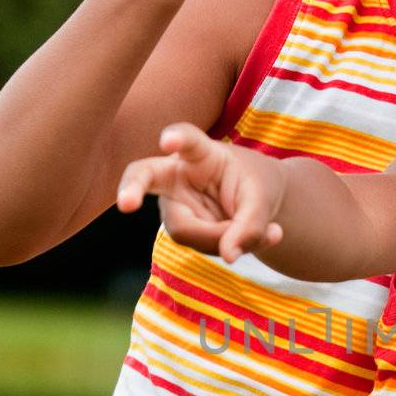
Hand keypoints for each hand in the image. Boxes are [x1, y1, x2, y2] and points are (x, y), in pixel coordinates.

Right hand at [117, 123, 285, 262]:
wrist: (259, 203)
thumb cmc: (256, 186)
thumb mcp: (263, 199)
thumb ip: (250, 225)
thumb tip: (228, 257)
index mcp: (200, 154)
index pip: (187, 141)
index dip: (177, 138)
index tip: (168, 140)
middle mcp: (177, 176)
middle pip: (144, 177)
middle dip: (132, 188)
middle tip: (126, 203)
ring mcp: (175, 205)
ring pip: (188, 230)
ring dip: (228, 238)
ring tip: (269, 231)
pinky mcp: (183, 229)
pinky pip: (203, 246)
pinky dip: (235, 247)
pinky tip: (264, 237)